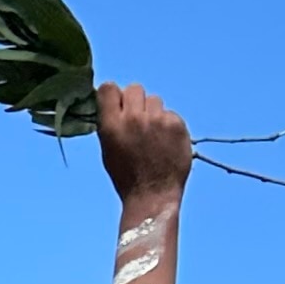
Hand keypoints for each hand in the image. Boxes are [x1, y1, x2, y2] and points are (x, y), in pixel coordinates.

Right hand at [95, 83, 192, 205]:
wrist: (153, 195)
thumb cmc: (127, 176)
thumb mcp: (107, 149)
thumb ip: (110, 123)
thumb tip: (114, 104)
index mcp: (112, 125)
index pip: (109, 88)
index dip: (114, 95)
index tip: (117, 104)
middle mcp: (134, 118)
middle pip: (134, 88)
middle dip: (135, 101)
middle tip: (138, 120)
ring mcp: (158, 120)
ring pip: (155, 100)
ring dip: (153, 113)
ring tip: (153, 135)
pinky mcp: (177, 124)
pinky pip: (170, 113)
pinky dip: (168, 124)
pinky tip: (165, 142)